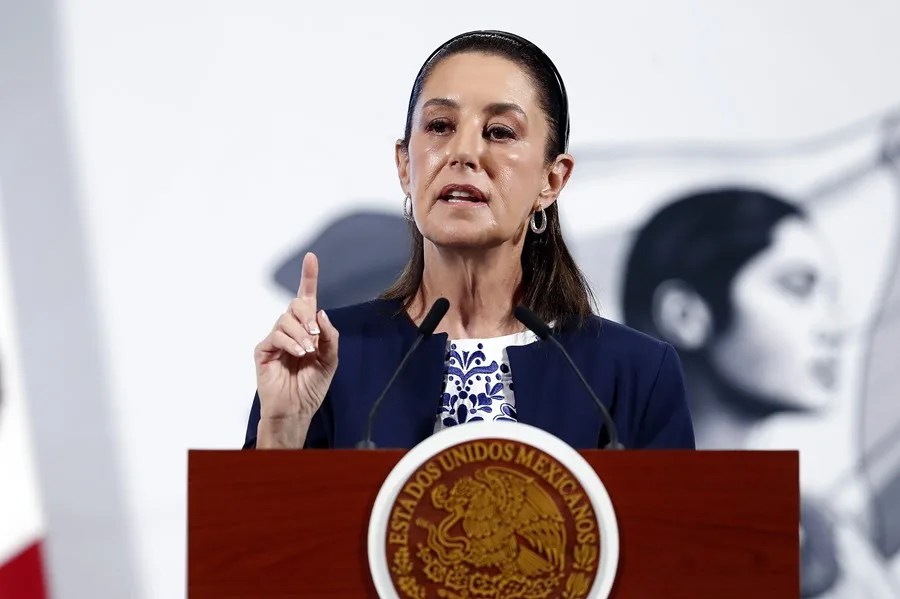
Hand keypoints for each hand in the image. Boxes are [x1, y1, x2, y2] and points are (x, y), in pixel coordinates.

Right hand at [254, 252, 338, 421]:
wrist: (297, 409)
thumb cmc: (312, 386)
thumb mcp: (330, 360)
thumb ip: (330, 336)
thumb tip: (320, 312)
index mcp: (308, 329)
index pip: (307, 298)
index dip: (308, 277)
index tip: (311, 257)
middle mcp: (290, 330)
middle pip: (295, 305)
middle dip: (307, 316)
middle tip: (316, 336)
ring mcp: (275, 339)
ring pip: (285, 319)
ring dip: (301, 333)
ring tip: (308, 352)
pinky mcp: (263, 351)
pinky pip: (275, 336)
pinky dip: (289, 342)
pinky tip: (298, 354)